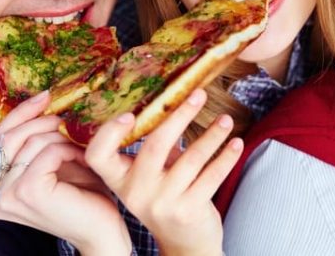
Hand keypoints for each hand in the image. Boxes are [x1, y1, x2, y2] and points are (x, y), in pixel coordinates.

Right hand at [0, 91, 131, 255]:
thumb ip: (38, 139)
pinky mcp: (26, 192)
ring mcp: (5, 195)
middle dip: (44, 121)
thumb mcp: (54, 161)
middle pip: (11, 134)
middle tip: (71, 121)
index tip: (46, 96)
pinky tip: (85, 160)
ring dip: (64, 139)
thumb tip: (42, 98)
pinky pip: (48, 151)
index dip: (21, 113)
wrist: (101, 231)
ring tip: (83, 148)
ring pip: (33, 141)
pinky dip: (70, 150)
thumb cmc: (81, 194)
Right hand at [85, 89, 242, 255]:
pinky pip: (211, 176)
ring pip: (190, 159)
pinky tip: (236, 143)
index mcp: (120, 179)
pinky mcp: (189, 211)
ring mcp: (162, 203)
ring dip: (212, 135)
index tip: (129, 113)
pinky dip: (226, 157)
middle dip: (179, 115)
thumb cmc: (167, 196)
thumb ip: (157, 143)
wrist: (184, 244)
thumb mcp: (152, 174)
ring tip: (226, 119)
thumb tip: (174, 97)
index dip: (109, 133)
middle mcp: (136, 192)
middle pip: (155, 146)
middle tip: (198, 94)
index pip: (98, 156)